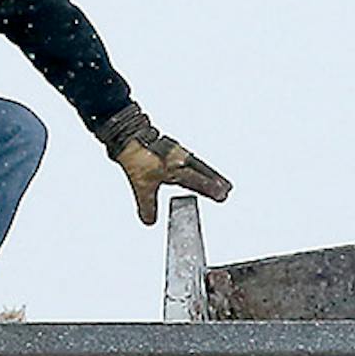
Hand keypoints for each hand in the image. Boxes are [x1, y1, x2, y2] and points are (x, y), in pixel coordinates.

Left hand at [98, 106, 231, 225]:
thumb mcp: (141, 185)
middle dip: (215, 180)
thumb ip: (147, 205)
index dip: (209, 188)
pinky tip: (193, 166)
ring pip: (196, 162)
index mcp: (175, 167)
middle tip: (228, 188)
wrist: (127, 135)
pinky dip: (195, 163)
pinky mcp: (168, 146)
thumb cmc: (136, 155)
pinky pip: (187, 157)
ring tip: (218, 180)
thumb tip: (149, 220)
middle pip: (201, 170)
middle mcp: (178, 158)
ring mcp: (174, 150)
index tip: (222, 195)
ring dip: (207, 171)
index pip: (196, 180)